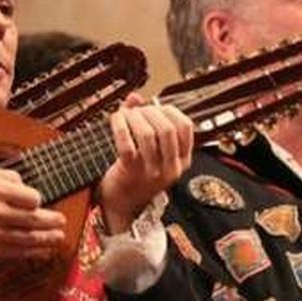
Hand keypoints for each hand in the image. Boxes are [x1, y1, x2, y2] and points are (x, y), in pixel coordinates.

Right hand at [0, 166, 64, 259]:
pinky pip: (15, 253)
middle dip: (53, 222)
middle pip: (35, 220)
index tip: (36, 202)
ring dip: (48, 239)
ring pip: (29, 238)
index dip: (37, 200)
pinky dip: (32, 253)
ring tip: (58, 237)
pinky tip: (43, 252)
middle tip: (61, 222)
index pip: (32, 198)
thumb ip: (6, 176)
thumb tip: (25, 184)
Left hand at [97, 94, 193, 233]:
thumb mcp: (149, 150)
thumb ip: (144, 121)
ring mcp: (153, 172)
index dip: (170, 111)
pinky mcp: (132, 173)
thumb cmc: (136, 173)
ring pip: (148, 134)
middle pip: (167, 128)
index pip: (186, 127)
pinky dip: (120, 127)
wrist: (123, 204)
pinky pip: (127, 144)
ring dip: (134, 118)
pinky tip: (115, 120)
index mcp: (182, 161)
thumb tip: (136, 96)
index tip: (155, 107)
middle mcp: (171, 167)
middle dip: (149, 112)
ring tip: (125, 115)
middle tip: (136, 111)